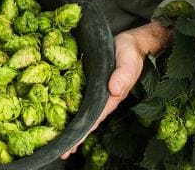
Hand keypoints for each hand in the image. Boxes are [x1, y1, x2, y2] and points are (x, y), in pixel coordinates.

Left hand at [61, 20, 171, 159]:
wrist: (134, 43)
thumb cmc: (131, 52)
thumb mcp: (129, 61)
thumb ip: (123, 75)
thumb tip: (115, 90)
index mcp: (111, 97)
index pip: (94, 118)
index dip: (83, 132)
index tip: (71, 145)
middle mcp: (104, 98)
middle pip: (87, 121)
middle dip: (75, 136)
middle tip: (60, 152)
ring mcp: (98, 92)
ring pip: (84, 113)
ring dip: (73, 126)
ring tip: (60, 140)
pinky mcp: (92, 82)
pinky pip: (81, 100)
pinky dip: (73, 110)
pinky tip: (65, 116)